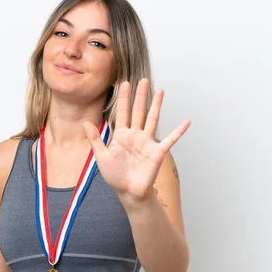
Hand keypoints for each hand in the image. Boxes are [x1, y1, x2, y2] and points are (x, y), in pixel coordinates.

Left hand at [83, 78, 190, 205]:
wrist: (128, 192)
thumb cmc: (115, 176)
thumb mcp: (101, 157)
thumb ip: (95, 139)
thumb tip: (85, 122)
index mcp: (121, 135)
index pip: (122, 112)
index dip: (123, 98)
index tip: (123, 83)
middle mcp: (135, 135)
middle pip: (138, 111)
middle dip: (140, 95)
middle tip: (143, 80)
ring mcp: (147, 142)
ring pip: (152, 119)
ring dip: (156, 105)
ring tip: (160, 91)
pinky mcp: (157, 152)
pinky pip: (170, 140)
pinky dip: (178, 131)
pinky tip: (186, 122)